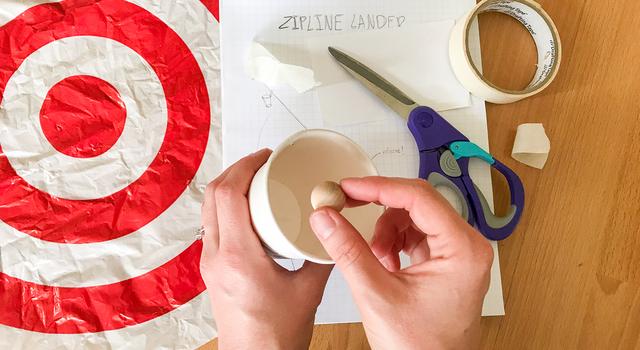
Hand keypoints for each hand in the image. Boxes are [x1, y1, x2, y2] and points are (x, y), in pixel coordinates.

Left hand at [200, 149, 332, 349]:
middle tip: (263, 163)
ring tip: (257, 181)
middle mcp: (217, 255)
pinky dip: (228, 207)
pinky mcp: (212, 269)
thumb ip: (321, 255)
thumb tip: (330, 227)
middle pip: (213, 195)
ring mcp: (210, 262)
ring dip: (229, 188)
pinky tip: (251, 211)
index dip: (245, 166)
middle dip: (236, 170)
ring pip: (210, 210)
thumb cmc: (274, 335)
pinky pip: (214, 225)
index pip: (229, 194)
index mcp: (238, 256)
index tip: (266, 157)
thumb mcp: (309, 291)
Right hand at [309, 177, 493, 349]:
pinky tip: (384, 263)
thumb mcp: (376, 294)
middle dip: (379, 207)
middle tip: (348, 205)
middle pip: (418, 203)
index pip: (419, 198)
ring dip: (386, 230)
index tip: (349, 188)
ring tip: (374, 257)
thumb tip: (327, 219)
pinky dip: (394, 242)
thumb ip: (348, 251)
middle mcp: (468, 247)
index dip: (379, 188)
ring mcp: (459, 254)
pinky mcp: (447, 262)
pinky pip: (416, 234)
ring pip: (414, 217)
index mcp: (463, 250)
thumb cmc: (422, 348)